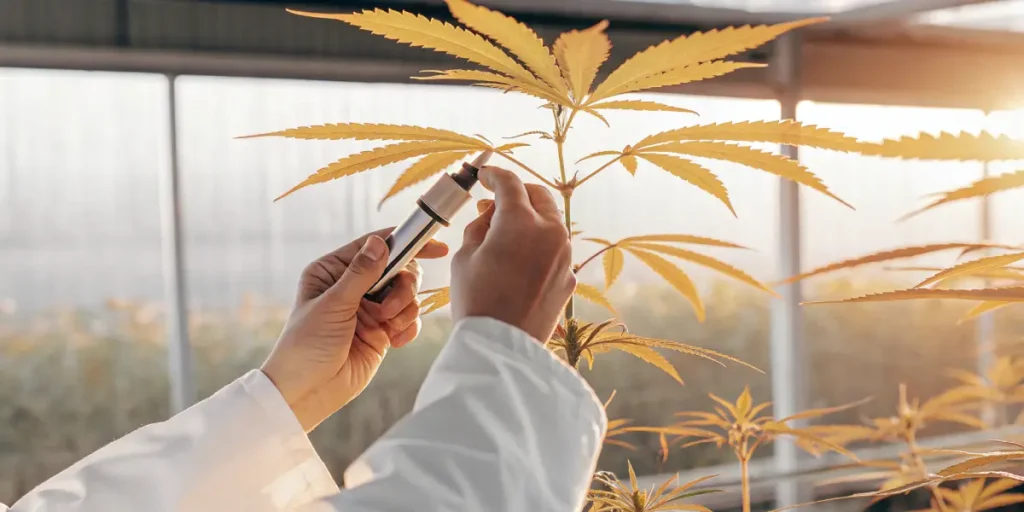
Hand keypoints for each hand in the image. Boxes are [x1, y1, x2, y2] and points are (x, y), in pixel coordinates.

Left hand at [262, 229, 447, 431]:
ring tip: (386, 326)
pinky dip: (407, 328)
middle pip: (399, 269)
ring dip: (404, 310)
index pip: (375, 246)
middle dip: (403, 287)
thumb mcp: (333, 305)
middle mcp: (354, 285)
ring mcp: (370, 308)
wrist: (307, 392)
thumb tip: (380, 243)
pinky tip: (393, 341)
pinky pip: (409, 319)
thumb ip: (361, 274)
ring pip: (408, 294)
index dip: (406, 242)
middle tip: (390, 308)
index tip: (435, 246)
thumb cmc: (306, 345)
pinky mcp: (382, 330)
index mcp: (334, 270)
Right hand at [450, 166, 574, 341]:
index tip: (483, 176)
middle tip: (493, 203)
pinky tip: (518, 261)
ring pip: (550, 223)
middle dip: (516, 193)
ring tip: (503, 234)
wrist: (500, 348)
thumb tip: (490, 216)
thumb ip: (479, 226)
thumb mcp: (464, 256)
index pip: (510, 183)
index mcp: (522, 222)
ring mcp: (565, 257)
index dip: (493, 175)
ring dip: (529, 219)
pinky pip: (554, 251)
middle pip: (539, 196)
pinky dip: (538, 246)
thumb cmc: (476, 301)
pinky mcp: (569, 279)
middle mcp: (551, 233)